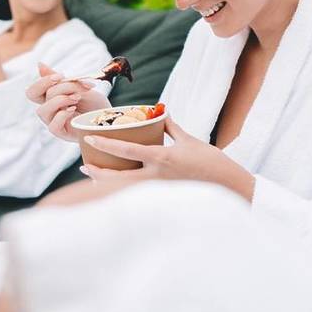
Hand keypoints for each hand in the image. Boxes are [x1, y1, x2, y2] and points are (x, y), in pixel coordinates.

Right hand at [27, 63, 109, 140]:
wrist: (110, 118)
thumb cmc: (94, 104)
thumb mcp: (80, 87)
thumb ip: (60, 80)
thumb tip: (39, 64)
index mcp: (50, 97)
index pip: (33, 89)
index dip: (42, 80)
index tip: (61, 75)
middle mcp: (49, 109)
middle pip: (32, 95)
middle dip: (47, 84)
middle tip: (65, 81)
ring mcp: (53, 121)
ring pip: (42, 110)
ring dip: (60, 99)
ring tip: (77, 97)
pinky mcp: (61, 133)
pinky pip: (53, 126)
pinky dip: (63, 115)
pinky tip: (74, 109)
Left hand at [80, 117, 254, 199]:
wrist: (227, 185)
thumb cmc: (210, 160)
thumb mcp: (189, 140)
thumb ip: (170, 128)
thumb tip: (160, 114)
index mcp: (161, 158)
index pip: (127, 151)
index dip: (105, 145)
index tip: (90, 139)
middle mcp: (156, 177)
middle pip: (118, 179)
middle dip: (98, 173)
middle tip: (84, 165)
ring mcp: (159, 190)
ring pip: (124, 190)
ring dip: (106, 185)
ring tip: (94, 177)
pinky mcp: (163, 197)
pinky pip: (137, 194)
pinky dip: (123, 190)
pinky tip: (115, 188)